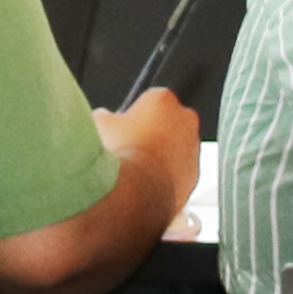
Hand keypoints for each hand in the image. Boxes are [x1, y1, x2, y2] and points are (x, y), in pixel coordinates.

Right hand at [98, 88, 201, 210]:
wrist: (134, 194)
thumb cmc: (119, 156)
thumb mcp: (98, 124)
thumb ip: (105, 116)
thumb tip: (103, 118)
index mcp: (162, 99)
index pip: (149, 100)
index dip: (133, 115)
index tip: (123, 128)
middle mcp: (185, 119)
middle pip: (167, 123)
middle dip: (152, 133)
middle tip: (130, 148)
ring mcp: (193, 148)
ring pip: (175, 148)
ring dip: (161, 155)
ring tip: (136, 170)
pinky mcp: (194, 175)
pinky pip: (178, 172)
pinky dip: (166, 177)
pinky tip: (146, 185)